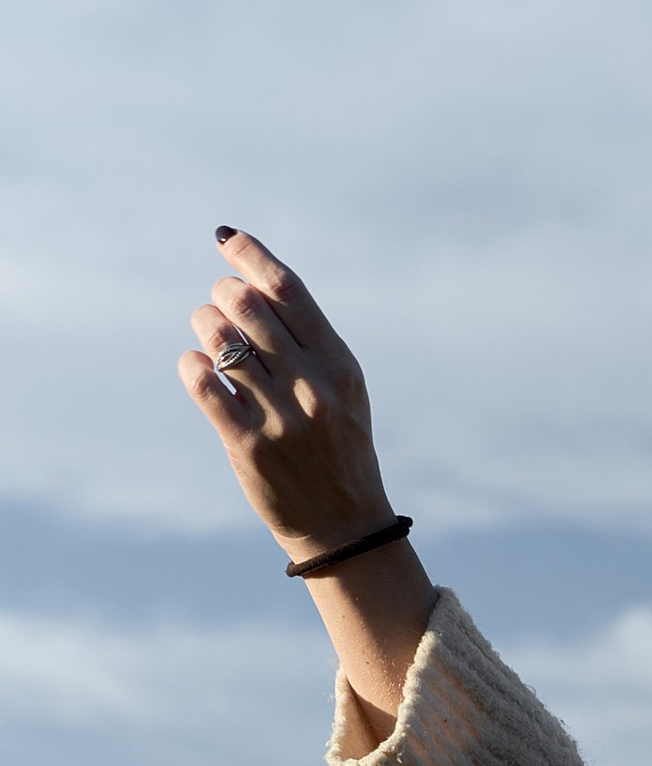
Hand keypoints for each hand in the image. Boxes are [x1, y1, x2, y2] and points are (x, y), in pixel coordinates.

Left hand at [177, 228, 431, 738]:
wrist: (345, 528)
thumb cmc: (338, 449)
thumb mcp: (340, 390)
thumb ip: (305, 340)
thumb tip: (245, 281)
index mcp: (340, 368)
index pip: (287, 290)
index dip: (249, 255)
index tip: (224, 238)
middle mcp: (313, 389)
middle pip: (248, 306)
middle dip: (224, 295)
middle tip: (222, 306)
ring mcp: (281, 419)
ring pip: (219, 339)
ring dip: (205, 326)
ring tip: (212, 339)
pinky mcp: (249, 447)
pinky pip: (203, 383)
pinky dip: (191, 366)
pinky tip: (198, 370)